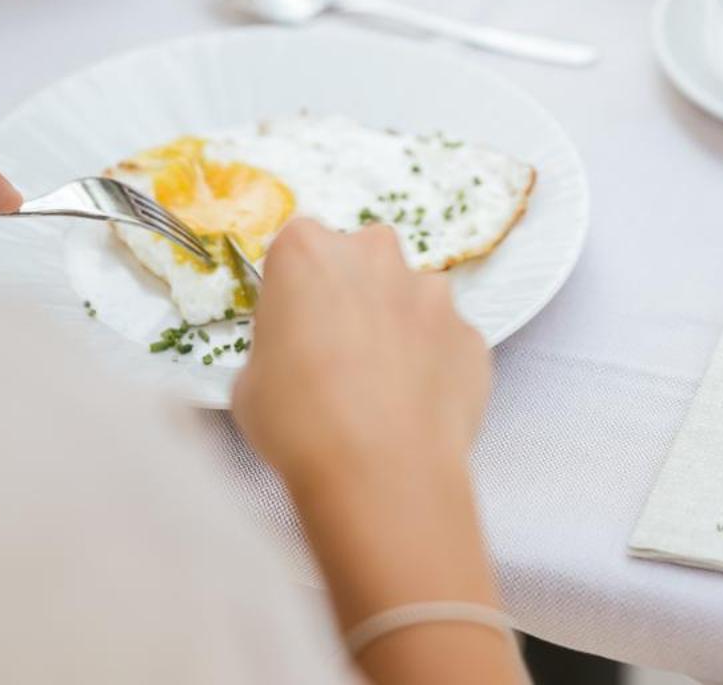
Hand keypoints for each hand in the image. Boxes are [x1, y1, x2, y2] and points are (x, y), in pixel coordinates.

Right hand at [233, 219, 488, 490]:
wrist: (382, 473)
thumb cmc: (299, 423)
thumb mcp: (251, 381)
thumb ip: (278, 345)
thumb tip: (298, 356)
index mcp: (308, 251)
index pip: (298, 248)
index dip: (295, 291)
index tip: (293, 327)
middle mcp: (376, 255)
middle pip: (362, 258)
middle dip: (353, 293)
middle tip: (338, 353)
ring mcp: (433, 293)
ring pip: (411, 298)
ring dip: (398, 328)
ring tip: (383, 389)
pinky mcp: (471, 335)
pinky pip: (446, 342)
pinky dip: (434, 365)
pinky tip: (416, 409)